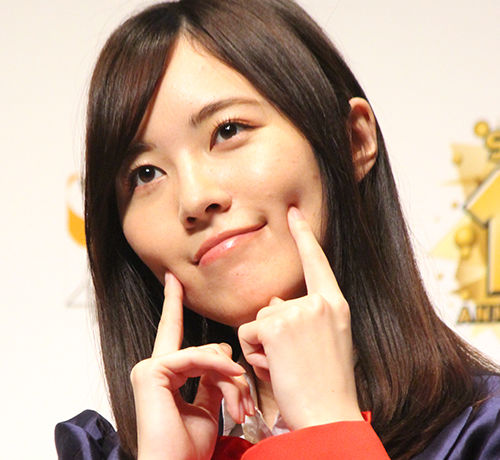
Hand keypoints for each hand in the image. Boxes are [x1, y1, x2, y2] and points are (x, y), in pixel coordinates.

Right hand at [131, 273, 254, 459]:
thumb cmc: (188, 450)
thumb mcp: (208, 410)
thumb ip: (211, 382)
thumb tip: (224, 364)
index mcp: (165, 374)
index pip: (173, 332)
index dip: (173, 304)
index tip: (174, 280)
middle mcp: (154, 367)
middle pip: (207, 350)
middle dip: (230, 373)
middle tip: (246, 404)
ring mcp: (149, 368)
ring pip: (206, 354)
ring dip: (230, 380)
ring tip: (241, 407)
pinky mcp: (151, 372)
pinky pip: (195, 358)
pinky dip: (218, 368)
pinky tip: (233, 378)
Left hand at [238, 206, 361, 429]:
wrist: (329, 417)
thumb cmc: (327, 385)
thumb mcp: (325, 342)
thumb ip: (303, 316)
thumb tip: (274, 302)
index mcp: (335, 305)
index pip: (317, 262)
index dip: (304, 236)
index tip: (294, 212)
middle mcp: (319, 302)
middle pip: (274, 305)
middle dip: (273, 334)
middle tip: (295, 362)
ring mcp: (299, 312)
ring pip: (259, 320)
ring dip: (263, 346)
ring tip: (286, 368)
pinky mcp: (276, 326)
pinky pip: (247, 332)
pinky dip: (254, 353)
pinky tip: (274, 368)